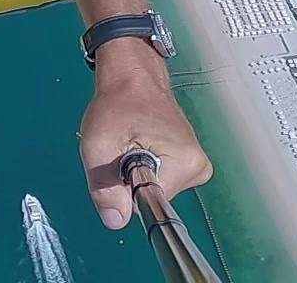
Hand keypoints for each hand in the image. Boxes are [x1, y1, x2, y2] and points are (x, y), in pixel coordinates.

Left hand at [78, 44, 210, 229]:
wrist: (133, 75)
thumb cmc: (118, 102)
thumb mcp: (99, 145)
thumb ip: (105, 187)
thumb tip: (116, 221)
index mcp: (184, 164)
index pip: (148, 205)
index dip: (124, 189)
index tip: (120, 160)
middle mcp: (198, 167)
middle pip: (153, 198)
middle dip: (129, 180)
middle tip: (122, 149)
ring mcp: (195, 164)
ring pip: (155, 189)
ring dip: (135, 173)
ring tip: (130, 143)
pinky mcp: (188, 161)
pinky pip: (160, 179)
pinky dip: (145, 167)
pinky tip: (139, 144)